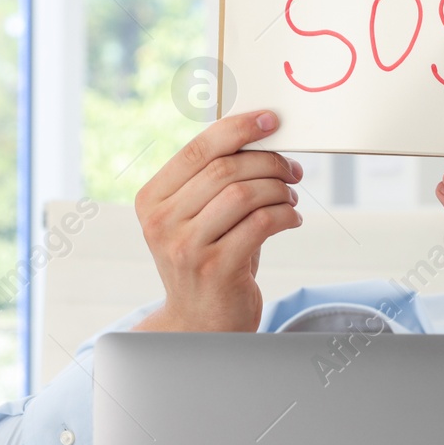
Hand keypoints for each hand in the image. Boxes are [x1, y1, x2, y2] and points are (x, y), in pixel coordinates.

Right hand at [132, 110, 301, 331]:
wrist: (200, 324)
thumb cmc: (207, 261)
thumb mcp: (198, 219)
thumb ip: (215, 182)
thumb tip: (262, 137)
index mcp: (151, 200)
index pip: (198, 149)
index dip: (238, 128)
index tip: (272, 120)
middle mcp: (161, 223)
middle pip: (224, 170)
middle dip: (268, 162)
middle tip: (292, 170)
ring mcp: (185, 247)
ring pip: (243, 194)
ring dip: (278, 189)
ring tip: (290, 196)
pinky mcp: (215, 268)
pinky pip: (260, 224)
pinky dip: (284, 215)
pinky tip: (291, 218)